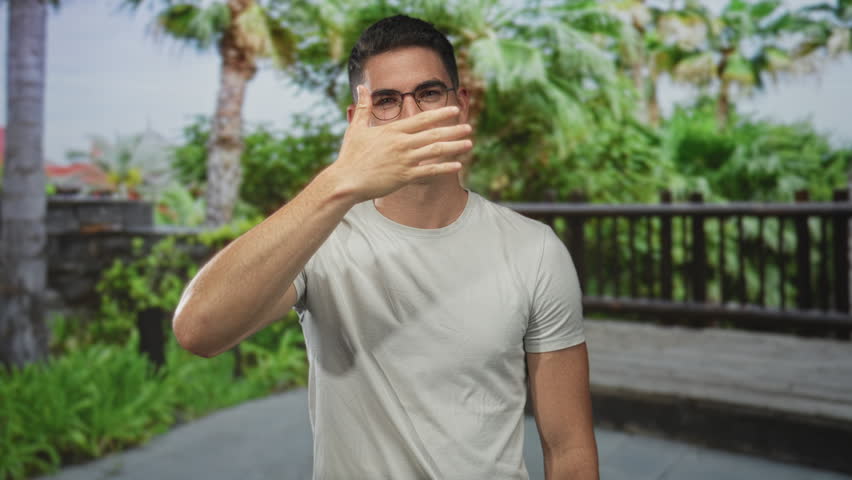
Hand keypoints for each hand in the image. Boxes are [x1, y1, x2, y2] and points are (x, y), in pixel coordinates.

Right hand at [330, 85, 472, 201]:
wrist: (346, 180)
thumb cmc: (350, 155)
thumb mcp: (356, 128)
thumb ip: (363, 107)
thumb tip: (362, 87)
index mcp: (392, 131)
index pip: (422, 119)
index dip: (440, 114)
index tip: (454, 110)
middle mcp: (401, 143)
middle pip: (433, 134)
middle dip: (453, 130)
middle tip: (469, 127)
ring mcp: (404, 160)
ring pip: (435, 151)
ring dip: (454, 147)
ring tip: (469, 144)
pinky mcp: (404, 176)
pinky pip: (429, 171)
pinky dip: (444, 168)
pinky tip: (457, 165)